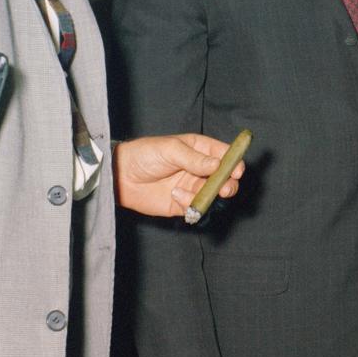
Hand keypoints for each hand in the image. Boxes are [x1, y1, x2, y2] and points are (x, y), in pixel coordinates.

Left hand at [114, 133, 244, 216]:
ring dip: (210, 195)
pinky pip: (196, 207)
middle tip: (225, 188)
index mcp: (200, 149)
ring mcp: (192, 186)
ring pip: (213, 194)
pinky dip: (191, 203)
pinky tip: (176, 195)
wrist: (120, 176)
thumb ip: (195, 159)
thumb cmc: (144, 154)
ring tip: (198, 193)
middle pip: (225, 177)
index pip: (225, 154)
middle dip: (228, 183)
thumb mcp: (170, 150)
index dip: (234, 162)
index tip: (237, 170)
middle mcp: (199, 168)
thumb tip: (219, 164)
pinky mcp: (182, 203)